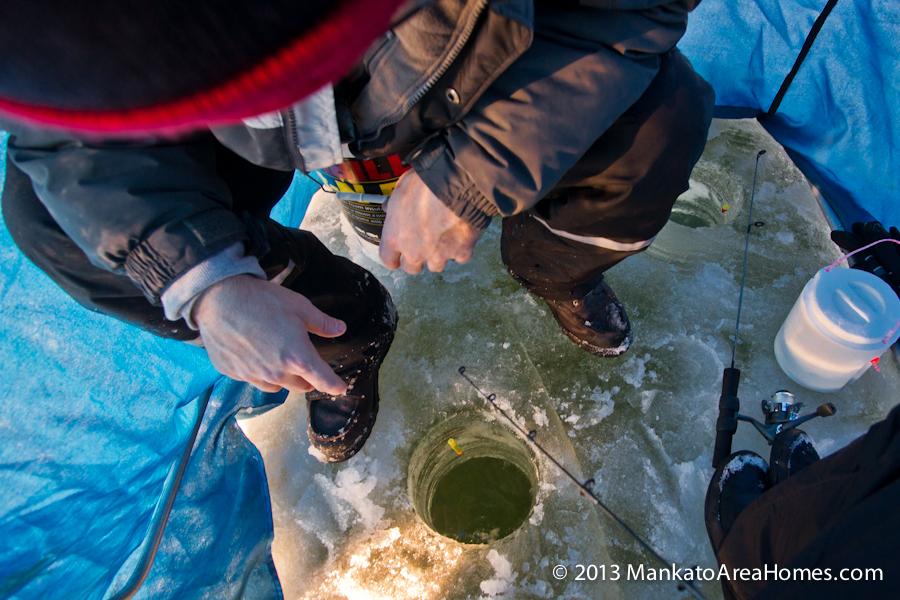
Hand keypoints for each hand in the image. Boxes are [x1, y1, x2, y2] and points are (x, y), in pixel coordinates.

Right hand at [192, 274, 347, 394]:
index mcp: (298, 358)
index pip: (324, 381)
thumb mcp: (299, 306)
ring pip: (279, 386)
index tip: (340, 387)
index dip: (336, 385)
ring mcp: (254, 376)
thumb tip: (339, 329)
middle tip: (306, 362)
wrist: (218, 299)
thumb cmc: (260, 300)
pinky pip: (255, 380)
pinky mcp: (235, 374)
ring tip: (281, 357)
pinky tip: (257, 355)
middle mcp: (277, 373)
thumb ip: (322, 323)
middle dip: (309, 378)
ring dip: (285, 377)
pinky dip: (261, 373)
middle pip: (302, 387)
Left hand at [379, 170, 481, 273]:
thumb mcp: (400, 189)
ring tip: (442, 238)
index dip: (394, 258)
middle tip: (421, 246)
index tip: (397, 258)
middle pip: (412, 268)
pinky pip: (459, 257)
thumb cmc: (425, 185)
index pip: (389, 260)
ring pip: (436, 266)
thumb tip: (389, 206)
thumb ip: (393, 204)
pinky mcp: (461, 252)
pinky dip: (460, 249)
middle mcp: (415, 251)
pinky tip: (459, 235)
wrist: (456, 185)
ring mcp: (439, 254)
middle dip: (416, 259)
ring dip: (438, 255)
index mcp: (395, 238)